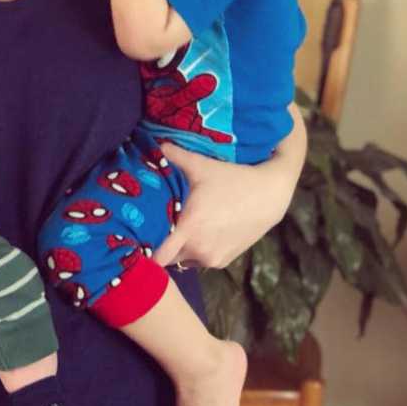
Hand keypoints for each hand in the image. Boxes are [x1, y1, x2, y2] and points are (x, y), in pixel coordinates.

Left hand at [153, 141, 297, 268]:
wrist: (270, 195)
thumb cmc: (233, 179)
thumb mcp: (202, 165)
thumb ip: (174, 156)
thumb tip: (155, 144)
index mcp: (190, 228)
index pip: (158, 255)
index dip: (145, 249)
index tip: (136, 237)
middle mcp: (199, 249)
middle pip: (167, 258)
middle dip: (159, 246)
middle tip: (151, 230)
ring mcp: (212, 258)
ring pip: (183, 260)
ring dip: (177, 249)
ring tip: (173, 230)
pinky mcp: (223, 261)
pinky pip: (199, 260)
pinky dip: (194, 251)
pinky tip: (195, 233)